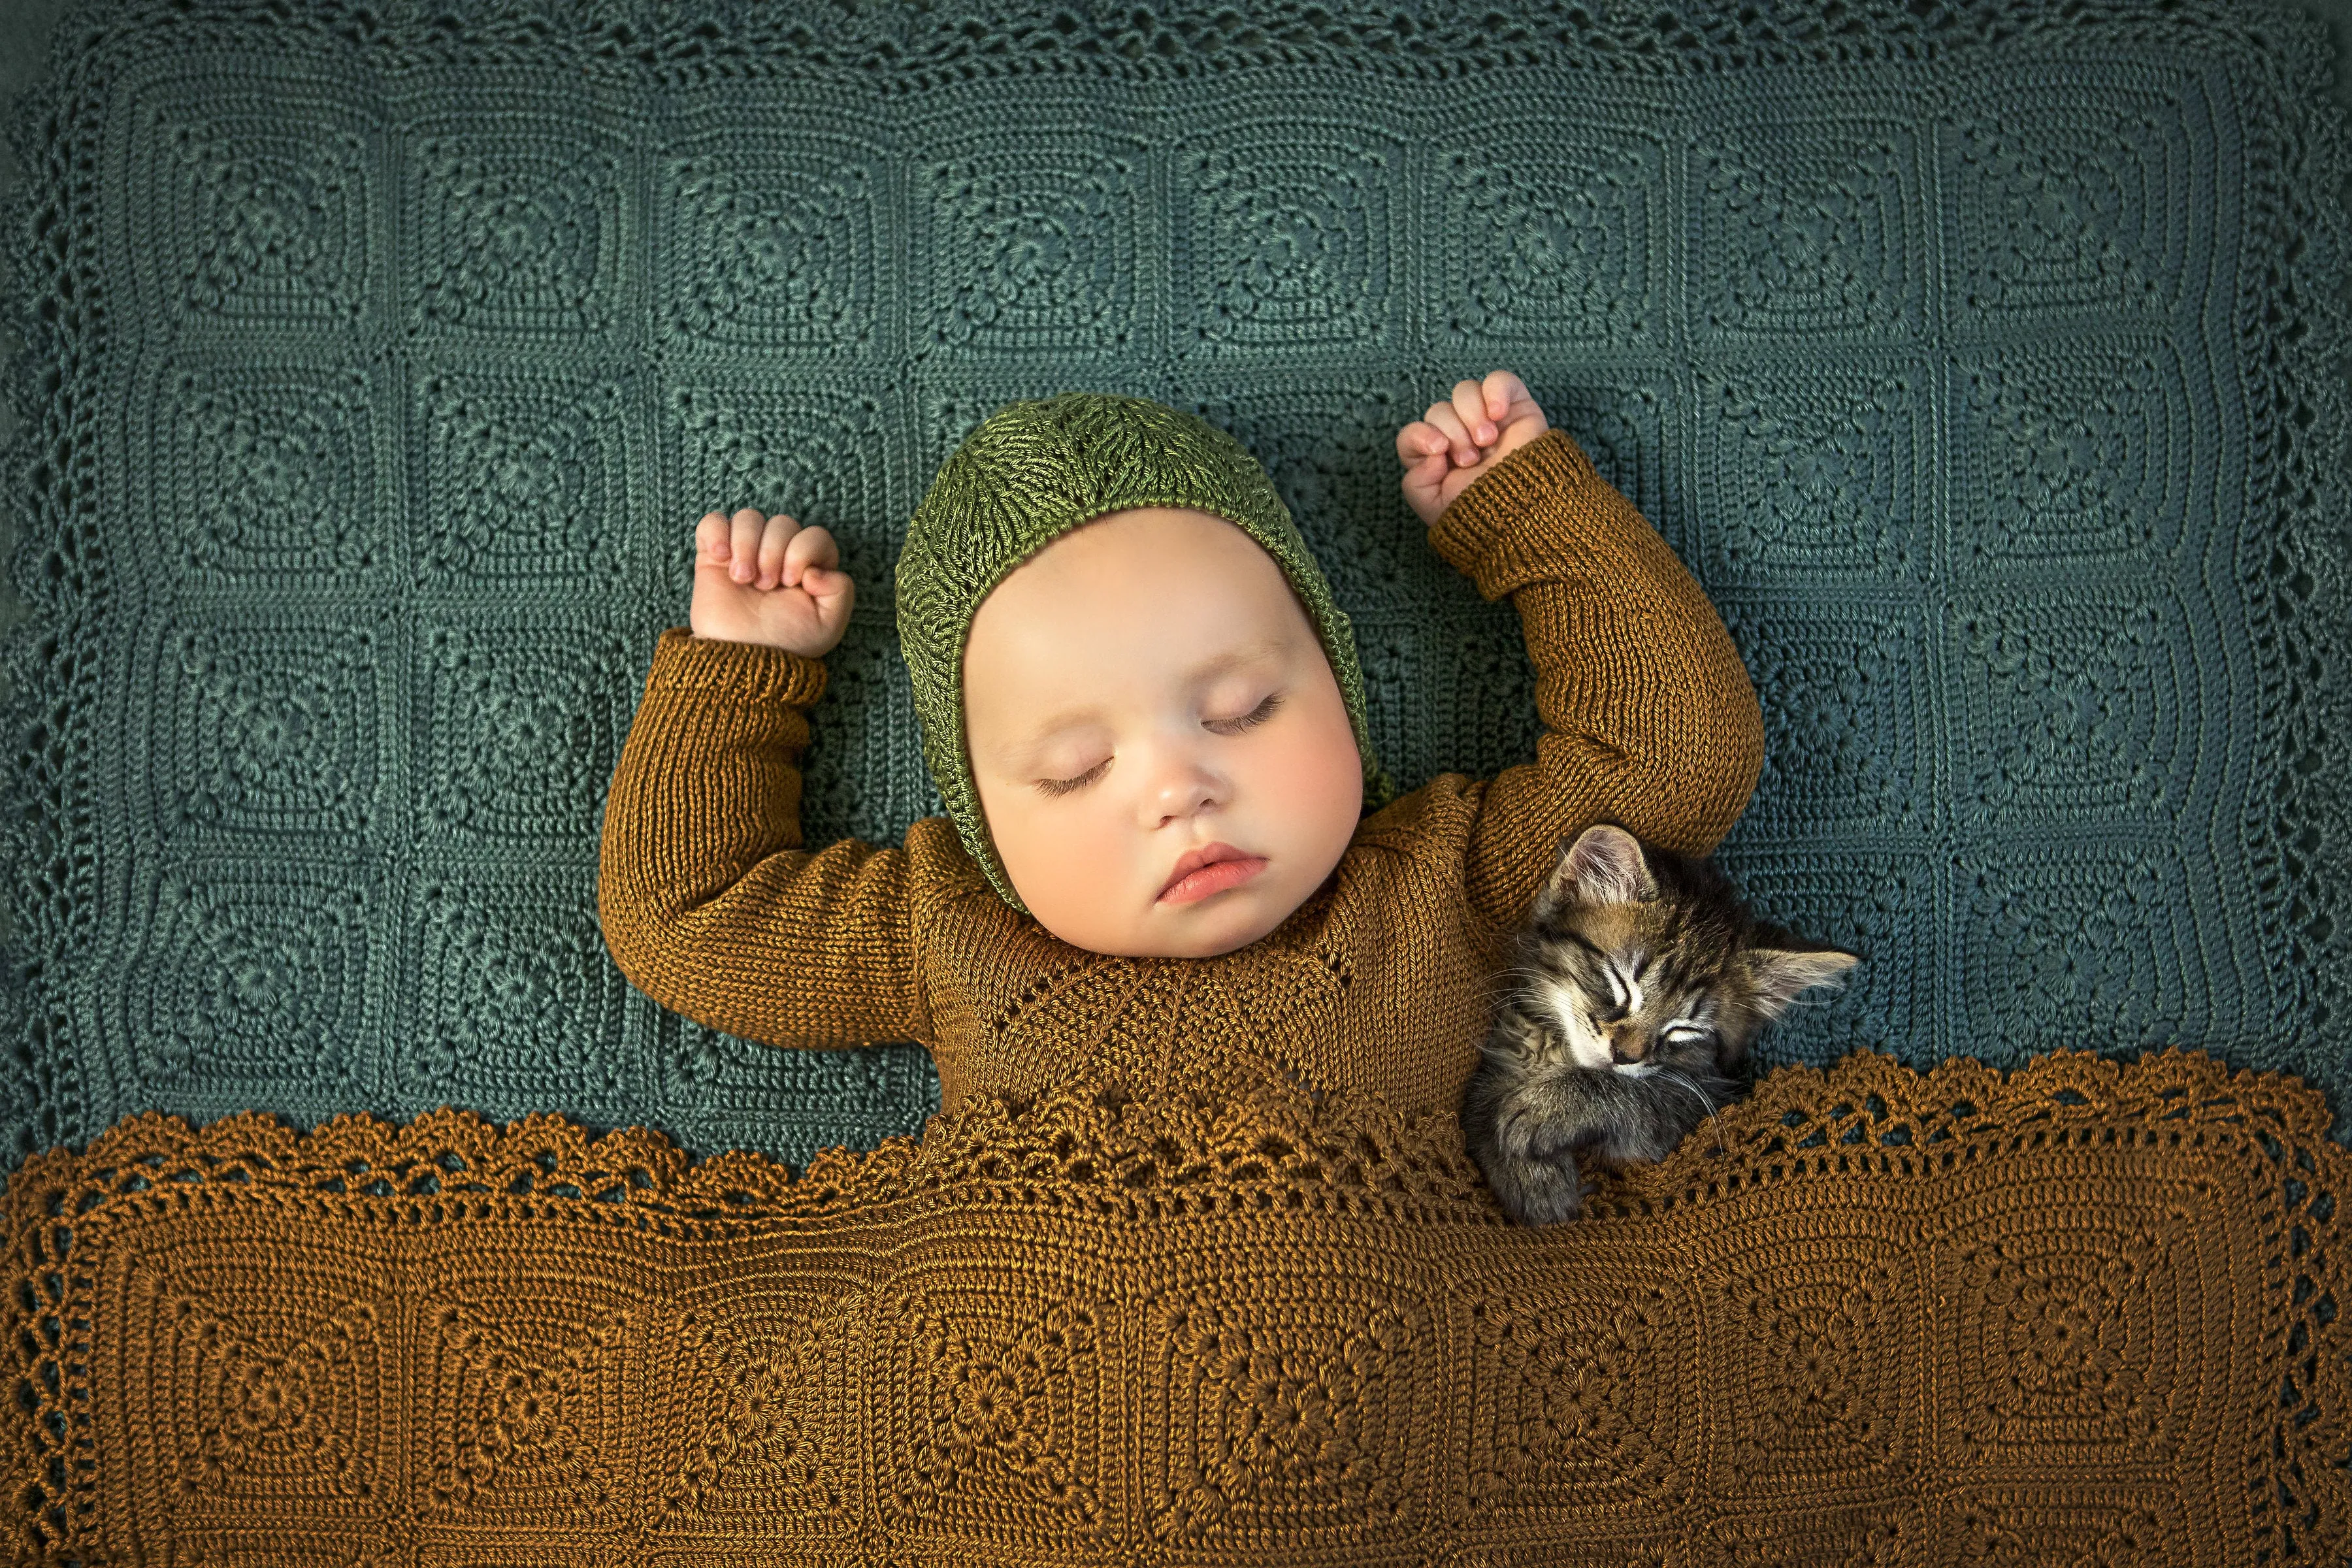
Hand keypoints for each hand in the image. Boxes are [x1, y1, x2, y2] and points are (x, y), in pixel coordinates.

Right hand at [690, 508, 854, 656]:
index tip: (792, 582)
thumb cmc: (786, 644)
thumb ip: (840, 590)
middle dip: (774, 552)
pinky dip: (717, 534)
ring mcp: (745, 553)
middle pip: (782, 523)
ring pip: (748, 518)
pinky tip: (721, 559)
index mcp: (809, 566)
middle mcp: (779, 555)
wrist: (743, 661)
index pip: (814, 534)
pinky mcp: (714, 557)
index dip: (803, 551)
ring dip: (747, 545)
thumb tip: (815, 569)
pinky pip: (713, 523)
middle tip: (766, 586)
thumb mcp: (829, 624)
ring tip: (743, 579)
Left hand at [1396, 369, 1550, 529]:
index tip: (1438, 450)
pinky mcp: (1516, 408)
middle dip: (1453, 433)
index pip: (1413, 433)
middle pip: (1439, 410)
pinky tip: (1498, 415)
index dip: (1419, 436)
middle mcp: (1461, 436)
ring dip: (1471, 416)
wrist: (1525, 512)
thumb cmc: (1482, 513)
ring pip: (1464, 391)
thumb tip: (1432, 453)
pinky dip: (1495, 391)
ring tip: (1488, 441)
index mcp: (1439, 458)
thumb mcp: (1435, 507)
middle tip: (1471, 459)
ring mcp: (1488, 420)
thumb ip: (1415, 481)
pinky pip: (1499, 380)